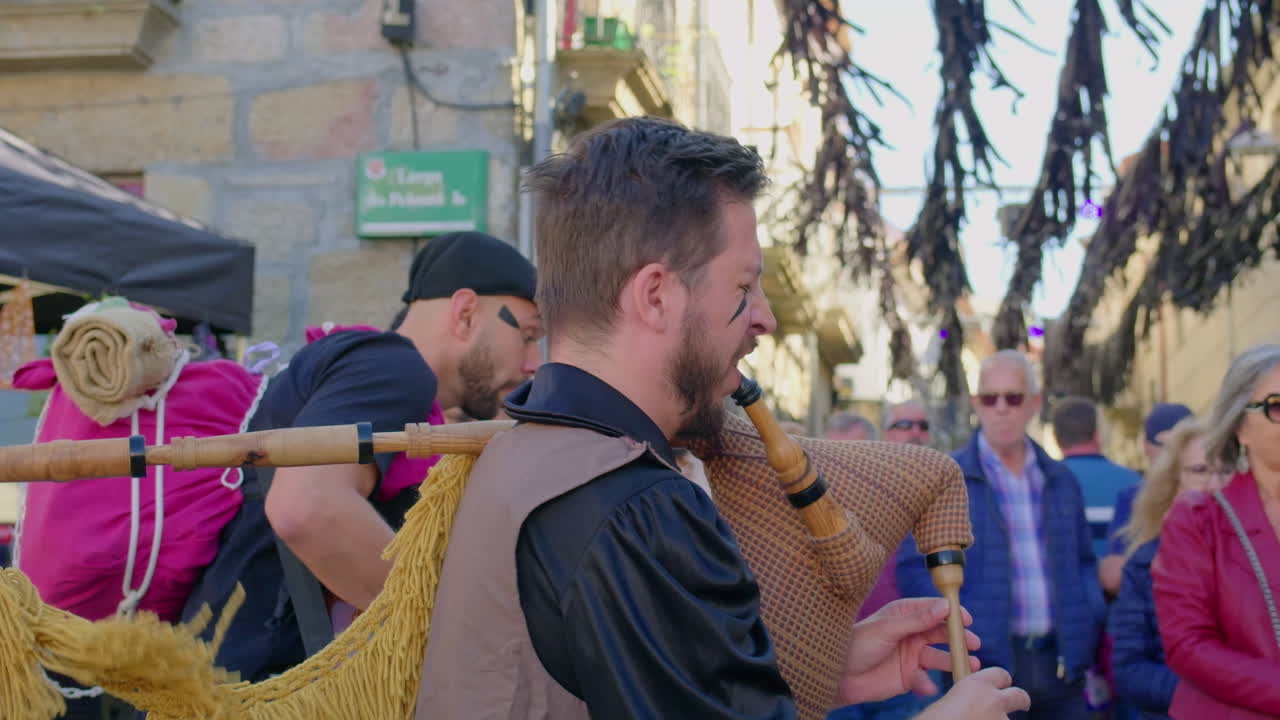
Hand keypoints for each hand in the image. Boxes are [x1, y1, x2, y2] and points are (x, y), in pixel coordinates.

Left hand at [833, 597, 980, 704]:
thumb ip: (917, 620)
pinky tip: (927, 686)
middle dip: (959, 638)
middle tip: (974, 644)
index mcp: (904, 615)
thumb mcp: (888, 629)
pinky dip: (928, 683)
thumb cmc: (858, 644)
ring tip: (970, 666)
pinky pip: (925, 679)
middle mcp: (911, 633)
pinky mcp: (909, 676)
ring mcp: (911, 655)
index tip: (967, 619)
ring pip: (939, 657)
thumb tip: (945, 606)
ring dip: (953, 661)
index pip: (933, 610)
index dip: (951, 613)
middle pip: (941, 633)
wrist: (839, 675)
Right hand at [916, 667, 1029, 718]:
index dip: (1000, 681)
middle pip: (1020, 696)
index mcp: (976, 685)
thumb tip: (971, 708)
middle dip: (1021, 700)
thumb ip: (963, 700)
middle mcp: (994, 701)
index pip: (1001, 674)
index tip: (997, 688)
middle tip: (1021, 706)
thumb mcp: (945, 703)